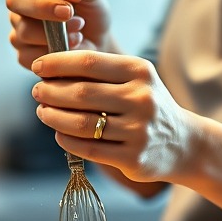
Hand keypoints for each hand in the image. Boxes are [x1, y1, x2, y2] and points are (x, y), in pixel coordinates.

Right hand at [6, 0, 113, 68]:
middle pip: (15, 1)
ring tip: (78, 29)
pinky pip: (30, 55)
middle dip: (41, 7)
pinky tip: (70, 47)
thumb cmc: (89, 11)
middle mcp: (22, 3)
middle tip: (68, 12)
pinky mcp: (24, 54)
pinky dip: (54, 52)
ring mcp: (20, 29)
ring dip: (54, 32)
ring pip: (23, 31)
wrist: (97, 42)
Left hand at [29, 50, 198, 183]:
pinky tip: (59, 133)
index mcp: (140, 71)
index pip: (88, 62)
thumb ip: (100, 72)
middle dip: (51, 91)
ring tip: (43, 112)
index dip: (57, 64)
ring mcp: (139, 131)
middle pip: (81, 93)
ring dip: (53, 116)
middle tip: (37, 91)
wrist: (184, 143)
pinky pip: (88, 149)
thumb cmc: (146, 105)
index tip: (39, 67)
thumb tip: (51, 68)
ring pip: (81, 123)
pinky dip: (66, 140)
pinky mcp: (133, 158)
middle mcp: (142, 99)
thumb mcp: (135, 80)